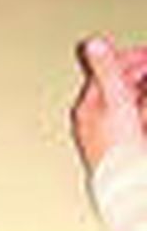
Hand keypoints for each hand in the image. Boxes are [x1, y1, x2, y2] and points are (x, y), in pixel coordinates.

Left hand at [71, 37, 146, 170]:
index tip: (146, 53)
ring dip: (142, 90)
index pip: (106, 74)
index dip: (127, 60)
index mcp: (90, 107)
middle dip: (139, 74)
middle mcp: (96, 121)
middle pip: (119, 88)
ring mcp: (112, 135)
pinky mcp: (126, 148)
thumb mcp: (115, 103)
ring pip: (129, 105)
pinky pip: (136, 121)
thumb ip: (106, 72)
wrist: (129, 186)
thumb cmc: (119, 150)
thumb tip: (93, 44)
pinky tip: (145, 113)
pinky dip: (142, 110)